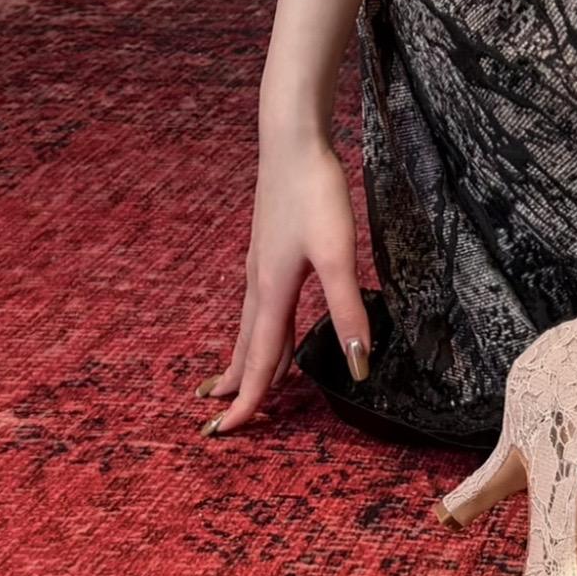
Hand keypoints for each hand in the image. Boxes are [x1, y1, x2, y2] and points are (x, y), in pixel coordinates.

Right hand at [201, 124, 365, 433]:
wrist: (291, 141)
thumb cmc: (314, 194)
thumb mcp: (338, 255)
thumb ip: (349, 310)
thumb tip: (358, 365)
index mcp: (272, 293)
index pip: (260, 362)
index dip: (246, 400)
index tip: (226, 434)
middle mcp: (258, 284)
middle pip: (247, 349)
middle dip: (236, 387)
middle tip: (218, 421)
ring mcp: (259, 265)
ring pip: (250, 327)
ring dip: (244, 360)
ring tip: (230, 384)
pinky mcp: (268, 249)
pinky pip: (258, 305)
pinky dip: (257, 330)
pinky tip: (265, 323)